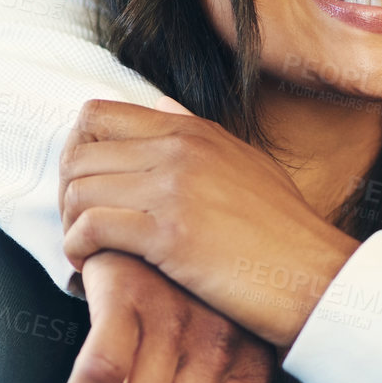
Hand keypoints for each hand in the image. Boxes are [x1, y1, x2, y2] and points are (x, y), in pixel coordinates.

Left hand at [58, 99, 359, 348]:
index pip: (96, 115)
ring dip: (69, 224)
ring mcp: (174, 188)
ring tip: (84, 250)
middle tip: (77, 227)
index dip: (76, 153)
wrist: (316, 276)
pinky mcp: (170, 234)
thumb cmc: (284, 233)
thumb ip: (198, 134)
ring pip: (78, 190)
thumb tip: (159, 105)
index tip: (86, 189)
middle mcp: (180, 149)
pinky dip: (77, 250)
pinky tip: (89, 267)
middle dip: (65, 193)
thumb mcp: (245, 164)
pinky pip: (91, 229)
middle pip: (77, 151)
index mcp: (193, 130)